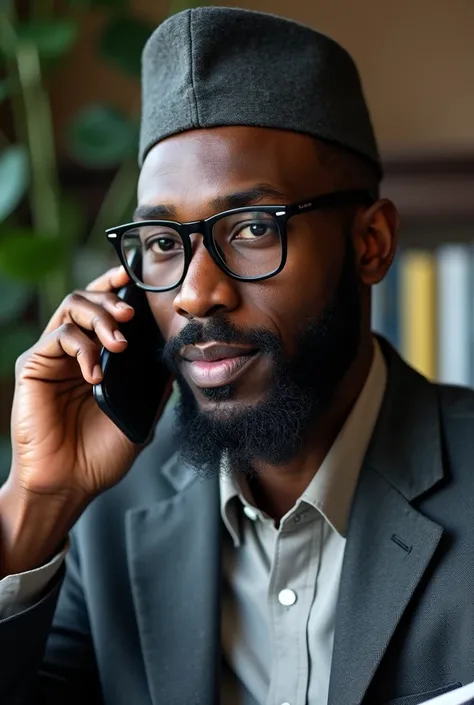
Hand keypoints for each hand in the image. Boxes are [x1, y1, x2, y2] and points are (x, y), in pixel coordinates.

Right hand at [8, 266, 170, 504]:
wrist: (71, 483)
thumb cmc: (102, 452)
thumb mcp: (141, 412)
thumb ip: (154, 382)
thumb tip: (175, 353)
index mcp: (97, 358)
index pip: (104, 311)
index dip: (117, 288)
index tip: (136, 277)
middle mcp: (72, 352)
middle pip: (86, 299)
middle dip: (110, 298)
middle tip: (130, 313)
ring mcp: (52, 358)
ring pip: (70, 309)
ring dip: (99, 317)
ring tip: (119, 343)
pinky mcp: (33, 368)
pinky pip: (58, 338)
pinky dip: (82, 348)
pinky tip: (95, 374)